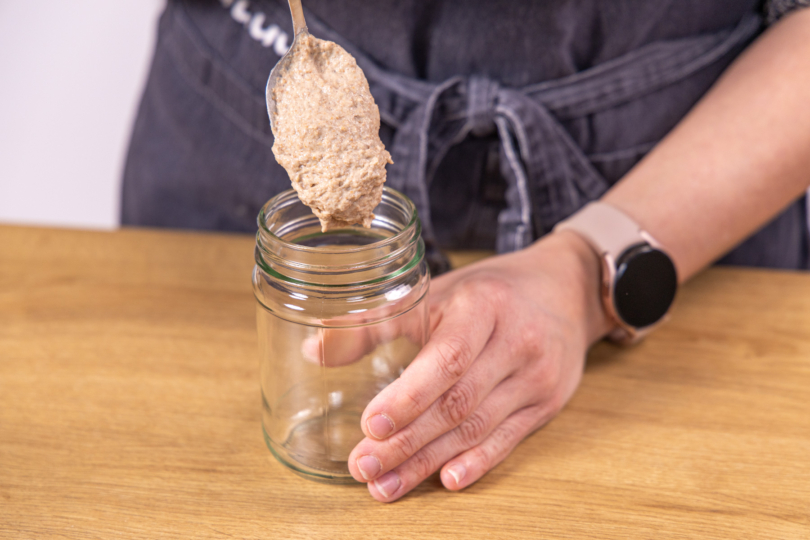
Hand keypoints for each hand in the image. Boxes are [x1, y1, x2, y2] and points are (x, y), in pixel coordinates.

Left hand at [347, 231, 612, 500]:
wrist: (566, 290)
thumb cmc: (491, 292)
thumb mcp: (438, 292)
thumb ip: (378, 322)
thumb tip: (315, 350)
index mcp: (484, 307)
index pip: (446, 359)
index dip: (408, 397)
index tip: (369, 426)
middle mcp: (516, 342)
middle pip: (457, 402)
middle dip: (406, 441)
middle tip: (363, 467)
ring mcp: (536, 377)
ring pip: (477, 427)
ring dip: (428, 461)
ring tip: (385, 485)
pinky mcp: (547, 404)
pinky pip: (508, 440)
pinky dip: (475, 463)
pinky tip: (445, 481)